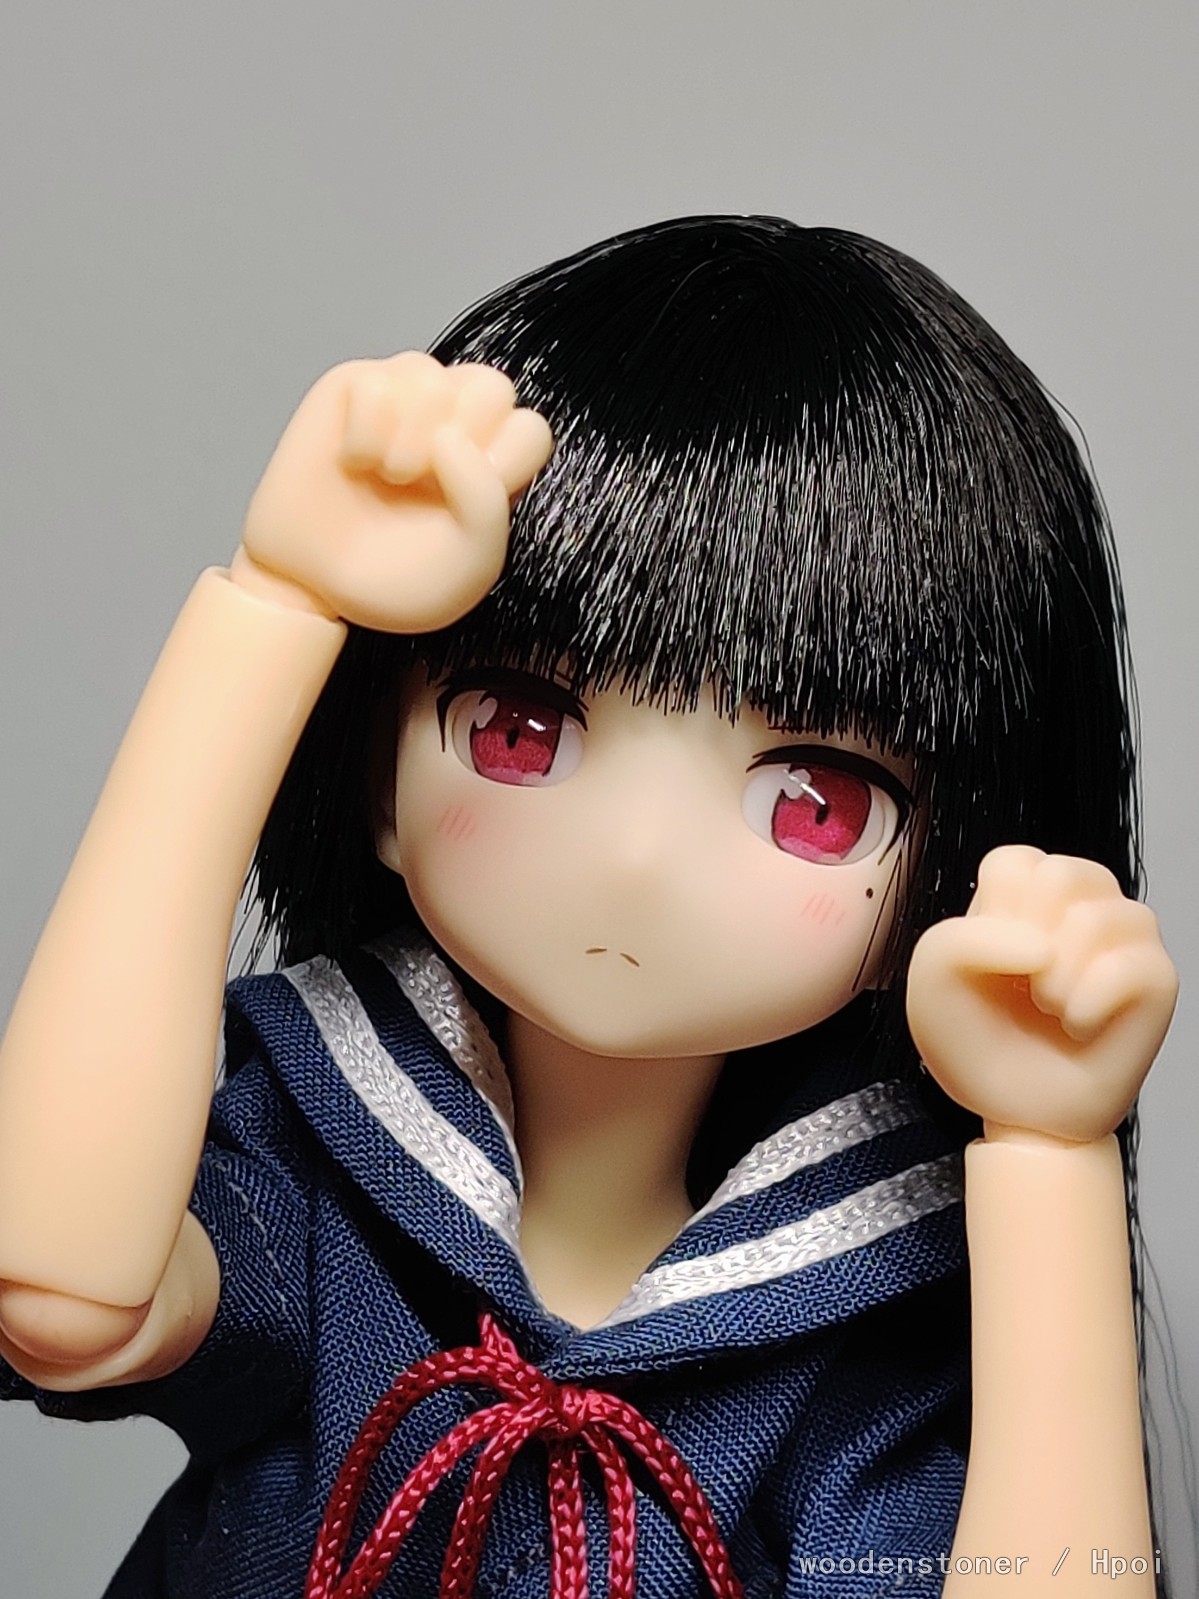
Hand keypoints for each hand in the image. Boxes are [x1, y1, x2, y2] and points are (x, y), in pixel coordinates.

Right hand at [237, 353, 552, 630]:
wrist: (316, 585)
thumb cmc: (394, 579)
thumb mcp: (469, 563)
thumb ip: (486, 503)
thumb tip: (449, 437)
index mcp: (490, 465)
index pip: (530, 429)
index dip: (503, 467)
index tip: (467, 509)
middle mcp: (452, 422)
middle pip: (492, 386)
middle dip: (463, 442)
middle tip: (425, 484)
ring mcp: (404, 399)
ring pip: (433, 378)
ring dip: (408, 442)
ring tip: (387, 477)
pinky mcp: (353, 387)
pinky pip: (377, 383)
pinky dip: (366, 432)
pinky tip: (354, 462)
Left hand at [906, 845, 1177, 1141]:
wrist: (1014, 1110)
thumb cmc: (977, 1040)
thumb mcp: (933, 978)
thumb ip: (959, 939)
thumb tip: (1043, 946)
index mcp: (1031, 886)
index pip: (1014, 862)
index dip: (990, 920)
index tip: (991, 962)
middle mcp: (1086, 898)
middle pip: (1059, 876)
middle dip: (1026, 944)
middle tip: (1025, 986)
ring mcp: (1127, 934)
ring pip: (1094, 920)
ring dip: (1054, 984)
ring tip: (1050, 1009)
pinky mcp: (1157, 976)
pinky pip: (1124, 968)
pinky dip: (1086, 1008)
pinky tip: (1079, 1027)